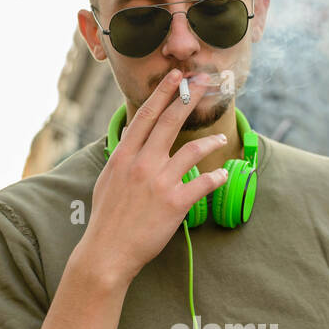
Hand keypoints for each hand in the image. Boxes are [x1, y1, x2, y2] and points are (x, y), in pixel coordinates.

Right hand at [76, 70, 231, 292]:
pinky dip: (216, 177)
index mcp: (123, 156)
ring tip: (220, 138)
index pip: (146, 116)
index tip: (176, 77)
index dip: (163, 93)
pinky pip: (204, 183)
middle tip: (204, 82)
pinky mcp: (176, 203)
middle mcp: (142, 164)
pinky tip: (222, 174)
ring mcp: (159, 182)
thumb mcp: (107, 180)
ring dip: (210, 141)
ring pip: (193, 150)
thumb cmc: (106, 218)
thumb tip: (130, 139)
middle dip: (189, 98)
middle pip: (170, 122)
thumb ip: (122, 158)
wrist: (108, 251)